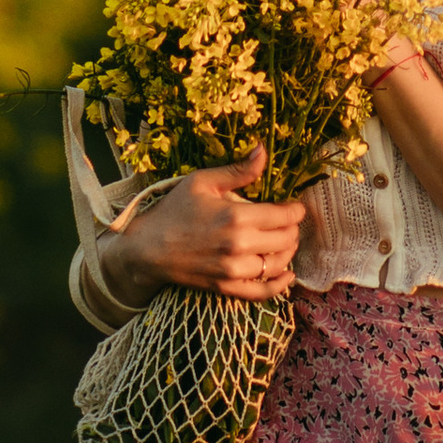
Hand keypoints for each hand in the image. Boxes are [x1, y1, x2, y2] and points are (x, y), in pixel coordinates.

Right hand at [106, 152, 305, 312]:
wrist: (147, 247)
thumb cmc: (174, 210)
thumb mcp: (203, 181)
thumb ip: (238, 170)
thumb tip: (263, 150)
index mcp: (236, 216)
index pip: (284, 216)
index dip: (296, 210)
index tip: (295, 206)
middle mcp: (239, 245)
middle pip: (286, 239)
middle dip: (293, 229)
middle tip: (288, 222)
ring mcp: (233, 270)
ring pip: (278, 264)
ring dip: (288, 252)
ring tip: (285, 242)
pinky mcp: (226, 287)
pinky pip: (262, 292)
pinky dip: (279, 285)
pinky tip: (287, 275)